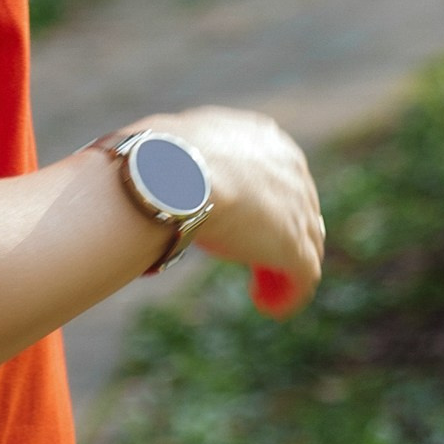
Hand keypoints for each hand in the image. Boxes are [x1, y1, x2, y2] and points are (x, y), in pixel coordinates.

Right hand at [161, 106, 325, 311]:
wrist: (172, 170)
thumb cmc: (160, 153)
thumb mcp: (176, 144)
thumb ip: (181, 158)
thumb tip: (140, 164)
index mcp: (266, 139)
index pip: (279, 175)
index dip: (267, 203)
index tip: (249, 222)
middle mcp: (292, 170)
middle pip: (297, 209)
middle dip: (279, 235)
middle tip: (257, 260)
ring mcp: (298, 210)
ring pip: (303, 245)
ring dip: (280, 269)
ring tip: (260, 290)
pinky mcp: (294, 248)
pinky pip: (301, 278)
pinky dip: (285, 295)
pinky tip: (265, 304)